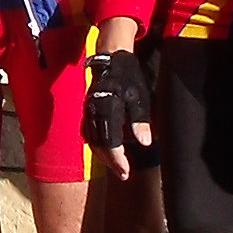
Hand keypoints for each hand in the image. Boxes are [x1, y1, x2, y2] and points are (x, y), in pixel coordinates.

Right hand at [84, 45, 154, 176]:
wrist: (111, 57)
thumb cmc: (128, 75)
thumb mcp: (140, 96)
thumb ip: (140, 120)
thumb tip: (145, 142)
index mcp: (107, 108)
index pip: (110, 141)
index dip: (117, 159)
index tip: (125, 172)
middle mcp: (93, 111)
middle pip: (98, 144)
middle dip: (110, 161)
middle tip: (122, 174)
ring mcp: (88, 110)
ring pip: (91, 139)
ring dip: (103, 155)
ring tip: (116, 165)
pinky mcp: (87, 109)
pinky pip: (88, 132)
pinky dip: (97, 144)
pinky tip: (106, 149)